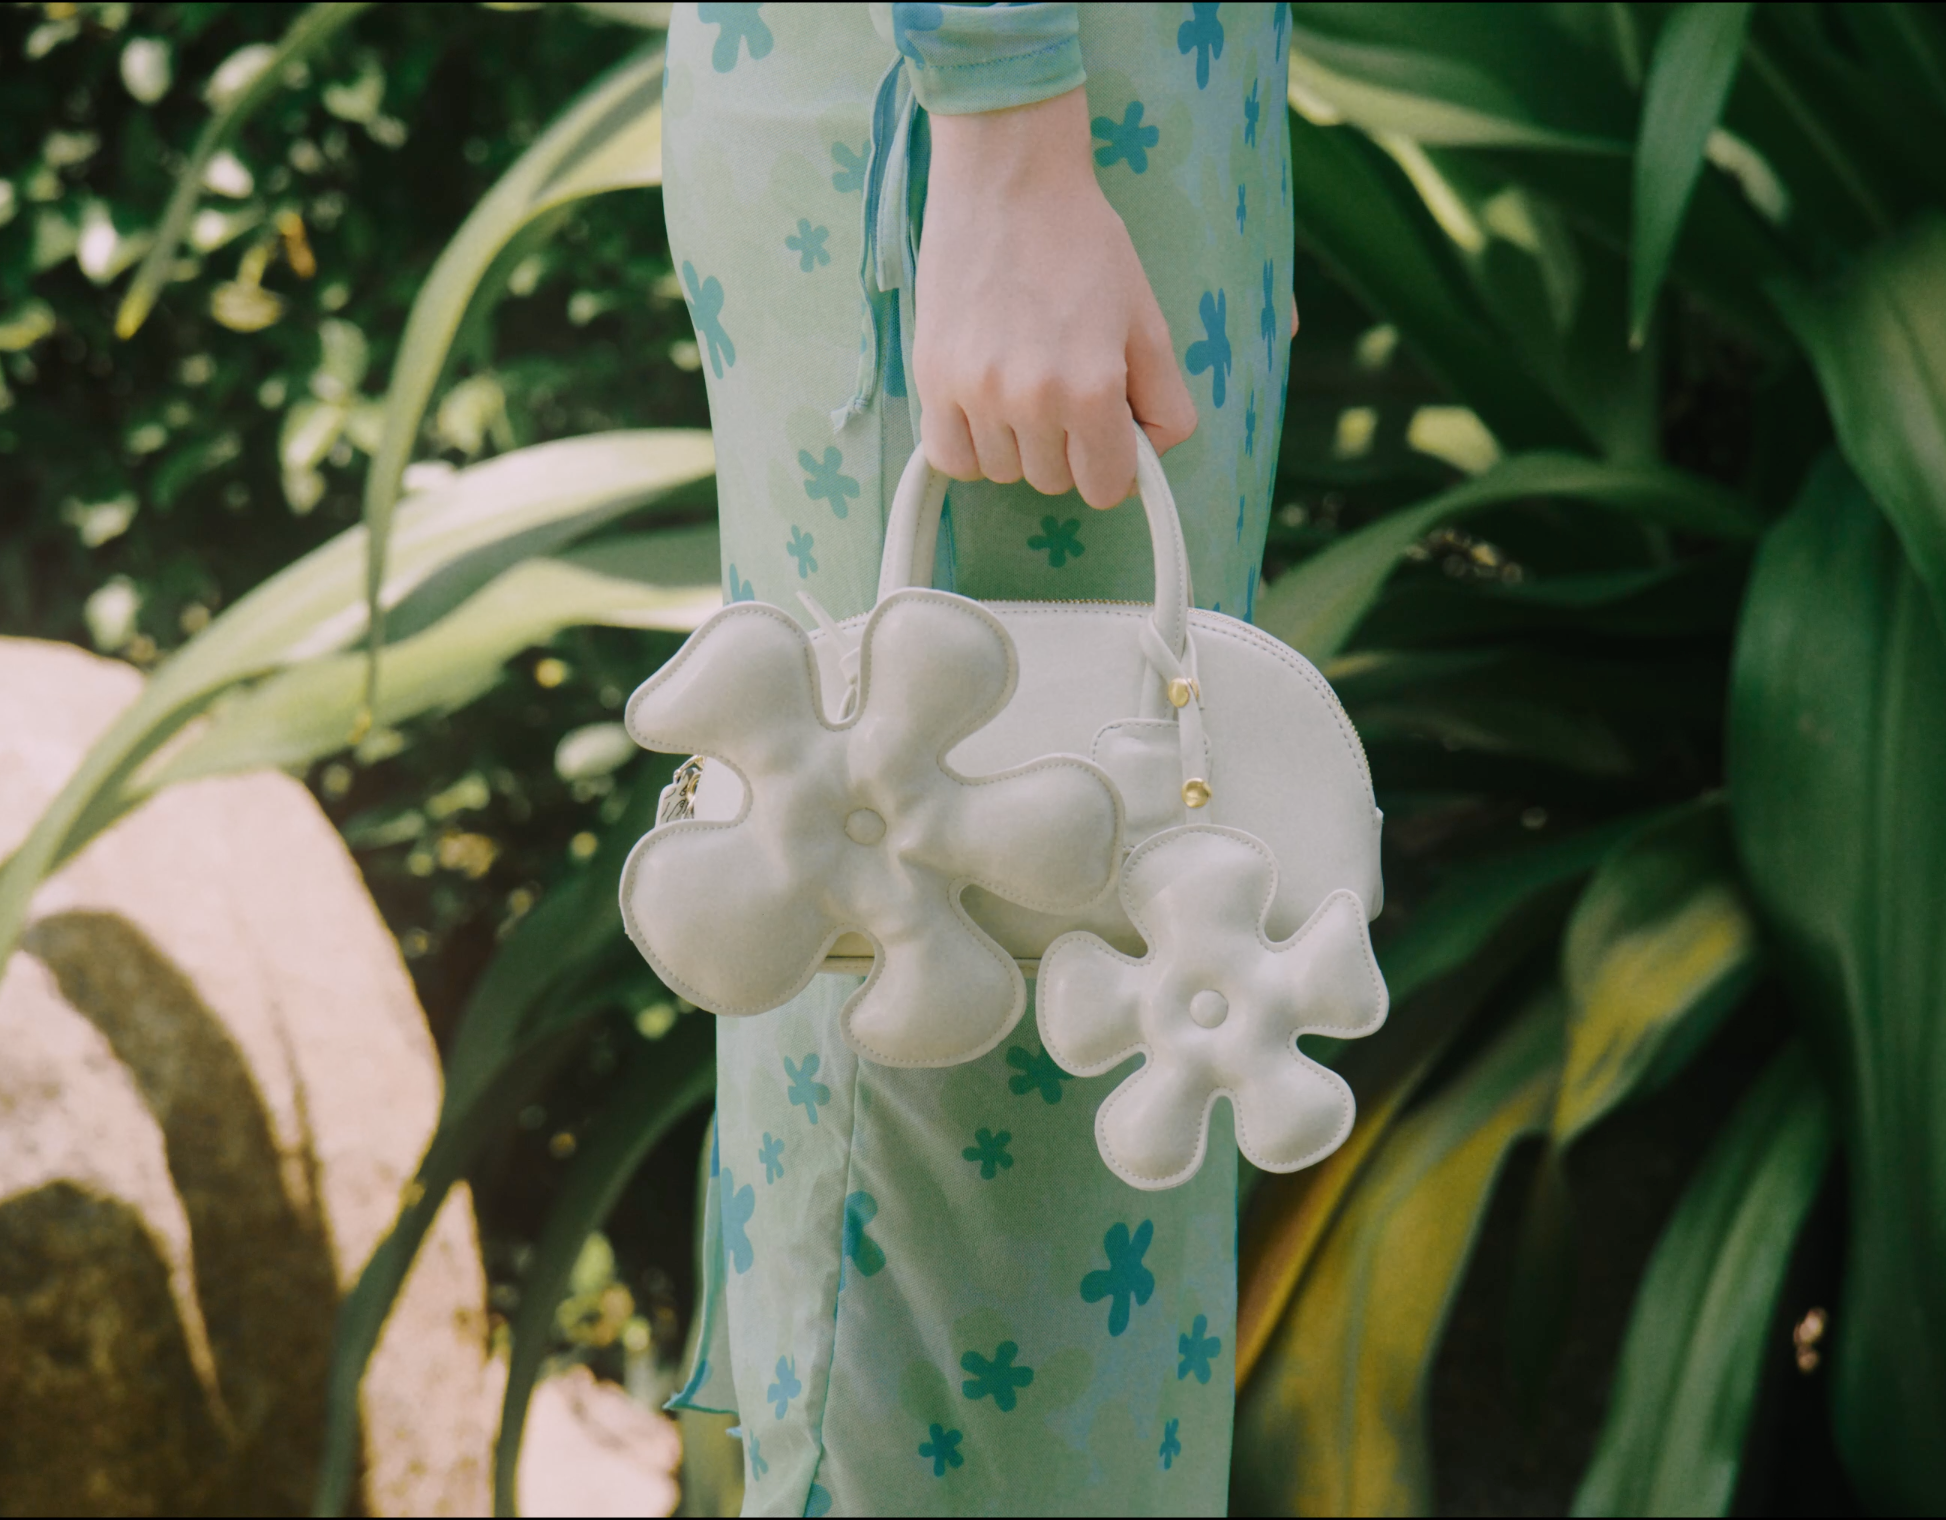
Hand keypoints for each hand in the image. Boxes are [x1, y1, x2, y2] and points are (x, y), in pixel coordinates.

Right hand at [915, 87, 1196, 509]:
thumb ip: (1164, 402)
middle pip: (1053, 481)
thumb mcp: (1146, 321)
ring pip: (1003, 472)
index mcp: (1093, 389)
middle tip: (1065, 390)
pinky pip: (951, 458)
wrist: (1008, 180)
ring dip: (1018, 445)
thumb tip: (1149, 458)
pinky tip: (983, 407)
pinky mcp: (931, 378)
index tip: (1107, 433)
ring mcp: (974, 392)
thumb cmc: (1083, 244)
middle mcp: (1031, 400)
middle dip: (1067, 450)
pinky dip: (970, 447)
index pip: (1105, 487)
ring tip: (1021, 384)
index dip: (1114, 465)